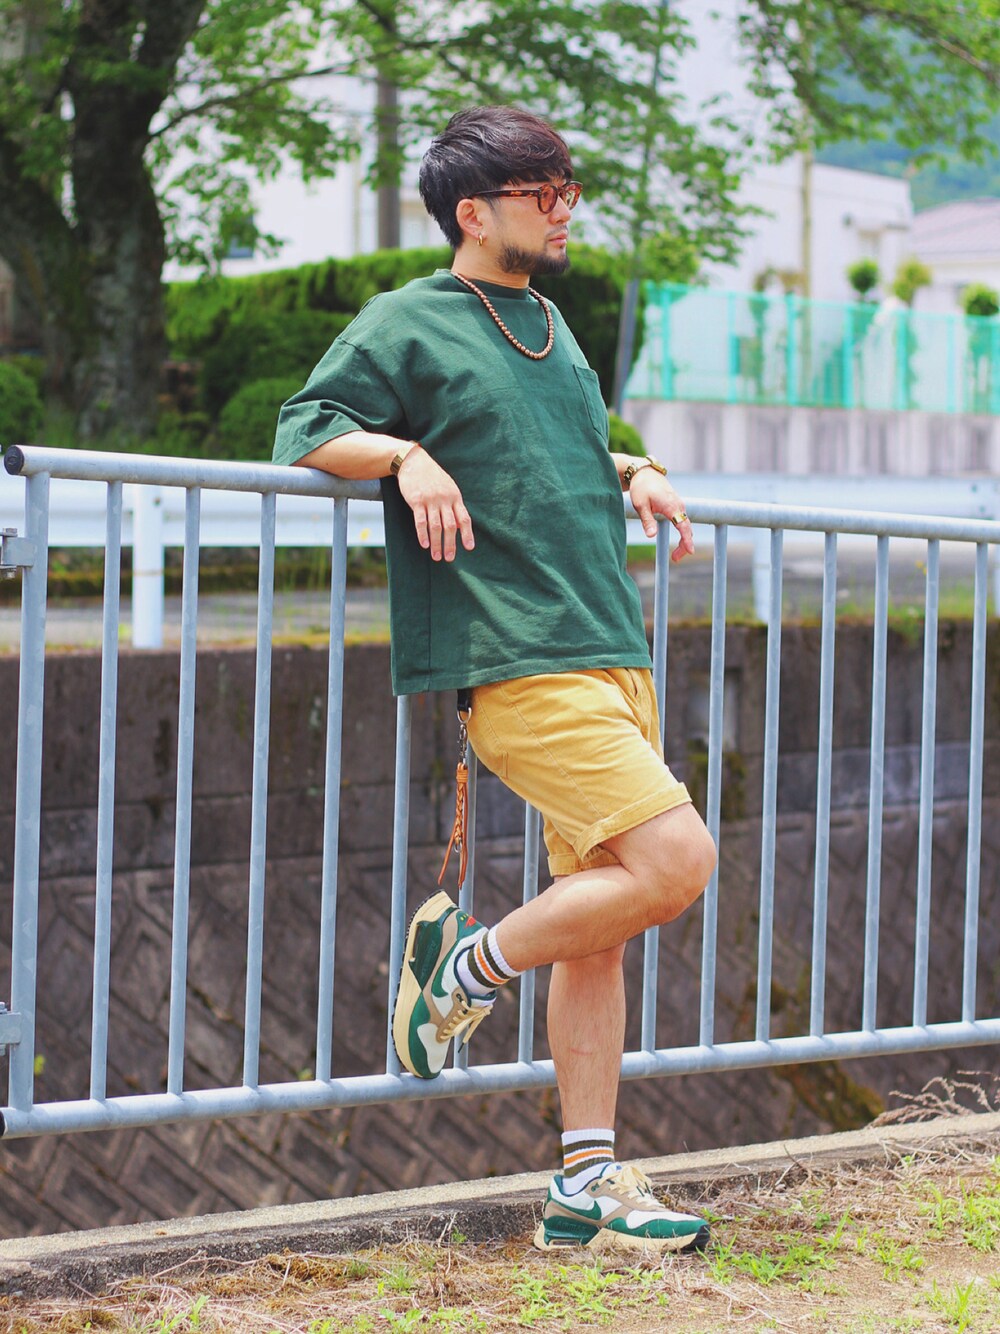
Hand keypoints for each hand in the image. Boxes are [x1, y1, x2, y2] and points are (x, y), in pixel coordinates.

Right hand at [396, 446, 474, 561]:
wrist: (413, 461)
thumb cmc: (432, 476)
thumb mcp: (448, 486)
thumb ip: (453, 504)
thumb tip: (459, 524)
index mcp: (455, 497)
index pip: (464, 518)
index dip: (467, 534)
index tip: (469, 548)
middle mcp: (445, 499)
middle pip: (450, 526)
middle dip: (451, 544)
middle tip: (449, 558)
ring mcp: (431, 500)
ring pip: (436, 526)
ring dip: (437, 543)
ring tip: (436, 556)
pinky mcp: (416, 500)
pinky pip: (420, 520)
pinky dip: (423, 534)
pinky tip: (424, 544)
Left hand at [629, 470, 694, 563]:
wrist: (644, 473)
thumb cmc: (641, 488)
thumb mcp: (640, 505)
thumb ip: (647, 521)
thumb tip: (651, 536)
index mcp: (671, 506)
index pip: (682, 525)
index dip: (686, 539)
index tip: (690, 551)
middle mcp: (679, 505)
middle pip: (687, 528)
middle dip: (684, 545)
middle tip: (675, 559)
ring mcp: (679, 505)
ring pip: (686, 525)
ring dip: (684, 540)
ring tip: (675, 556)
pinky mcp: (677, 505)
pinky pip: (683, 521)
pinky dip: (683, 532)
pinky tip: (679, 541)